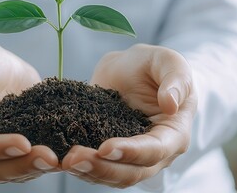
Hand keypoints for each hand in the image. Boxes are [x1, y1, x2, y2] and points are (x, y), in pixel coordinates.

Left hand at [61, 44, 196, 187]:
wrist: (130, 70)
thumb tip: (171, 104)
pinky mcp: (112, 157)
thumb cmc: (154, 65)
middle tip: (74, 159)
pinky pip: (98, 170)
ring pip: (114, 177)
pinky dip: (82, 168)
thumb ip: (175, 78)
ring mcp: (133, 159)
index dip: (131, 152)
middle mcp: (157, 153)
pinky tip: (61, 160)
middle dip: (103, 168)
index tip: (105, 147)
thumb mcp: (167, 61)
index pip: (155, 150)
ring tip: (65, 161)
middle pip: (132, 172)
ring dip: (89, 172)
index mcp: (174, 133)